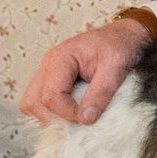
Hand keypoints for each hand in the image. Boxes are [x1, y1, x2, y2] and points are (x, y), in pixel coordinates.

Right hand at [19, 16, 152, 124]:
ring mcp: (48, 73)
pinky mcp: (53, 82)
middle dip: (55, 117)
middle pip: (33, 102)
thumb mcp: (117, 66)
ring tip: (76, 117)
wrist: (125, 36)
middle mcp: (48, 65)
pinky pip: (41, 103)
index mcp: (61, 57)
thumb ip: (101, 92)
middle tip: (81, 121)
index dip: (68, 113)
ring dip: (51, 116)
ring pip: (32, 104)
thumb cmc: (120, 45)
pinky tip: (73, 113)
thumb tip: (85, 119)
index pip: (51, 96)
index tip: (89, 119)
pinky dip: (53, 113)